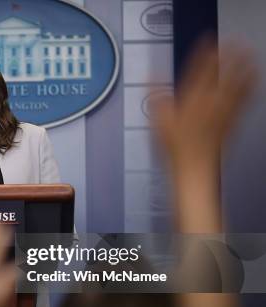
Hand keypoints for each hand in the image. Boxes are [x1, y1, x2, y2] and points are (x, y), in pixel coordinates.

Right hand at [151, 39, 255, 174]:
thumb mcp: (158, 121)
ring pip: (241, 83)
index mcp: (193, 99)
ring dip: (246, 67)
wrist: (195, 169)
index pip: (203, 69)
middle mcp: (213, 101)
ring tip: (249, 55)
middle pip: (228, 72)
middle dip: (233, 56)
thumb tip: (149, 75)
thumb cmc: (175, 147)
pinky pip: (246, 98)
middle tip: (235, 43)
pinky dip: (250, 85)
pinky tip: (252, 80)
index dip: (207, 53)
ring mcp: (227, 110)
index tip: (209, 40)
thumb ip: (156, 96)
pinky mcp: (234, 121)